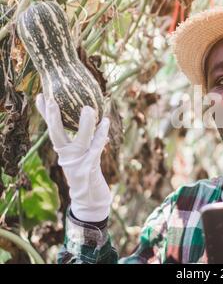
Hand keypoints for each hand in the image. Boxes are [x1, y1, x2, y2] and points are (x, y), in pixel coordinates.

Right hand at [36, 93, 111, 221]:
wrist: (90, 203)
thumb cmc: (87, 176)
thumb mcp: (84, 156)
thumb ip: (88, 141)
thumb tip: (97, 121)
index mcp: (63, 151)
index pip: (52, 129)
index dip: (45, 113)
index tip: (40, 95)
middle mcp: (67, 155)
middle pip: (57, 134)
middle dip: (53, 117)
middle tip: (50, 99)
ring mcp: (77, 163)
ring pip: (80, 140)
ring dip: (84, 125)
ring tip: (88, 108)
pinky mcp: (89, 170)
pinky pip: (96, 149)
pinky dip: (101, 137)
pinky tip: (105, 123)